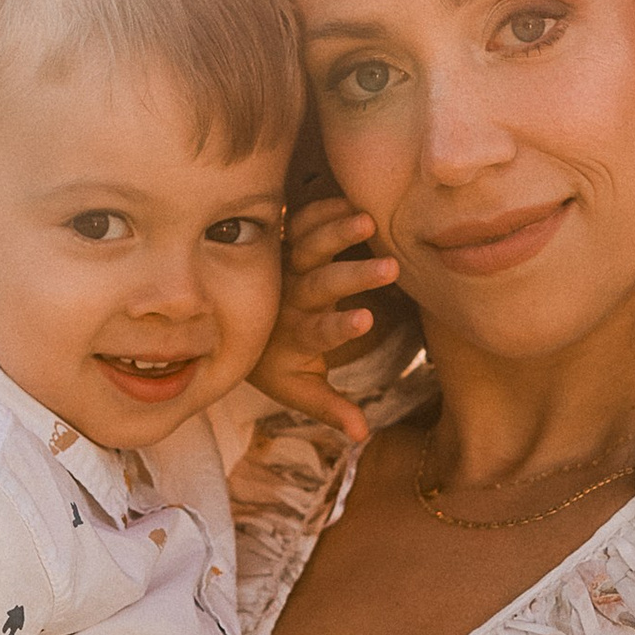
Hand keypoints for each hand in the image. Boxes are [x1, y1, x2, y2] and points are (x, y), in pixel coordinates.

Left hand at [250, 193, 400, 443]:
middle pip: (320, 286)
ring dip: (337, 233)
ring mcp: (287, 266)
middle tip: (390, 267)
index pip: (319, 333)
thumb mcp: (300, 389)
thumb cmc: (280, 362)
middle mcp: (290, 298)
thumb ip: (331, 408)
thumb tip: (362, 437)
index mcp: (297, 336)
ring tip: (368, 220)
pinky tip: (352, 198)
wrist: (243, 325)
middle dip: (353, 277)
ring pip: (309, 246)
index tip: (367, 321)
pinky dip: (323, 210)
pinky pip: (302, 221)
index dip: (340, 328)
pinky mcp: (288, 242)